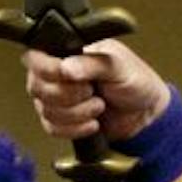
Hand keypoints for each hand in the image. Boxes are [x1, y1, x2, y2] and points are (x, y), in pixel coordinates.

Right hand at [22, 39, 171, 145]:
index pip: (36, 58)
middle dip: (68, 95)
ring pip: (45, 110)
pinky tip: (93, 124)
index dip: (47, 69)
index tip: (68, 75)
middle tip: (92, 91)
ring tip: (99, 106)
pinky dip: (74, 129)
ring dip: (76, 114)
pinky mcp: (60, 121)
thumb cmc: (135, 81)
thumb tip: (64, 68)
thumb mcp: (118, 66)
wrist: (145, 113)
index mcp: (67, 52)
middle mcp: (56, 74)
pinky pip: (51, 128)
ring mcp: (55, 98)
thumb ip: (91, 64)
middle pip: (37, 87)